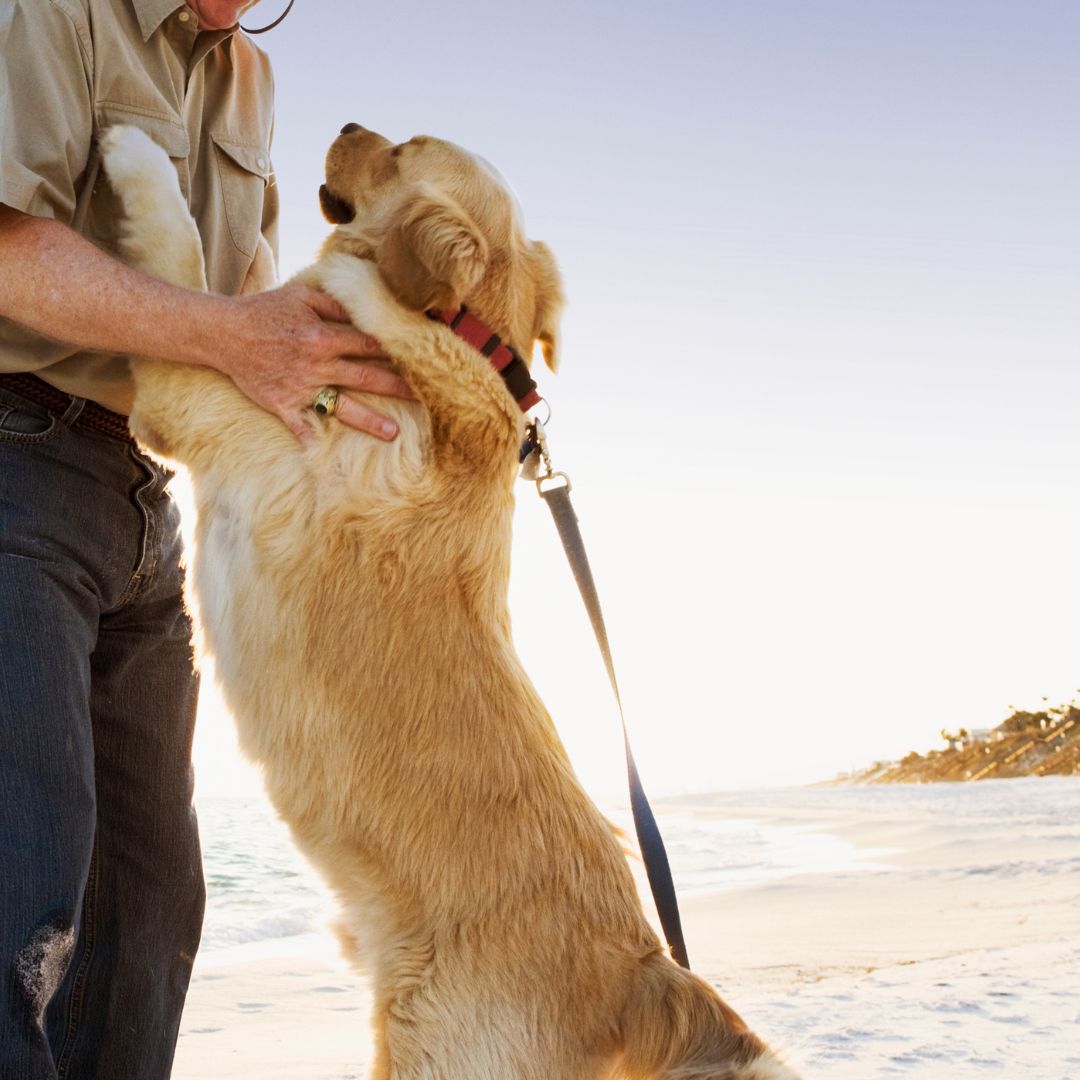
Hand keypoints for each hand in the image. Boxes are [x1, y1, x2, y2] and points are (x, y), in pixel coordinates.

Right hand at [213, 283, 412, 441]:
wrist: (224, 332)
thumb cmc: (266, 311)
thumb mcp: (302, 296)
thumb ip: (335, 303)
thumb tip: (365, 304)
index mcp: (323, 336)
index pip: (369, 344)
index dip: (396, 349)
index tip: (421, 357)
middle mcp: (317, 364)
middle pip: (365, 375)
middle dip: (397, 385)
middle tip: (426, 397)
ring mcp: (301, 387)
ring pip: (342, 406)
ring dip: (369, 420)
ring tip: (394, 434)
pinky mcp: (283, 404)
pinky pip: (300, 426)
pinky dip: (310, 439)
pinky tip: (326, 455)